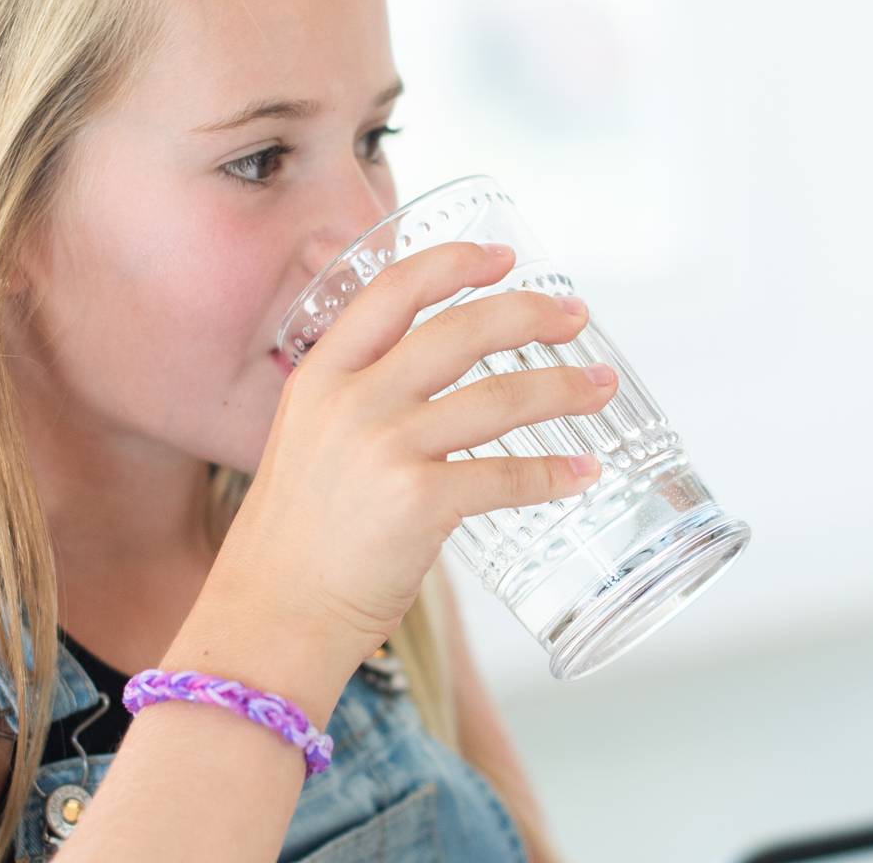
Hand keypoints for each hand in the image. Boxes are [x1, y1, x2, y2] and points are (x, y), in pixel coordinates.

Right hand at [197, 241, 613, 678]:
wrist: (271, 615)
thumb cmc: (296, 539)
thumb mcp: (308, 441)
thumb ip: (360, 402)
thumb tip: (439, 382)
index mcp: (321, 376)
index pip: (394, 289)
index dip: (454, 263)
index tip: (503, 256)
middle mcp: (352, 401)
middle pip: (462, 330)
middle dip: (531, 315)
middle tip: (576, 318)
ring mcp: (386, 448)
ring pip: (499, 397)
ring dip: (563, 389)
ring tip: (601, 388)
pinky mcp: (418, 503)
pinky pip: (506, 477)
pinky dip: (554, 474)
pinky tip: (582, 473)